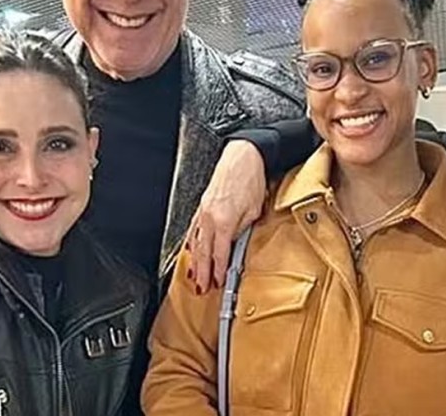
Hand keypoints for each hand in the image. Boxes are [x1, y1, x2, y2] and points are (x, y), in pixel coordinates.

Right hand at [186, 140, 267, 292]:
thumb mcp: (254, 209)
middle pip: (203, 251)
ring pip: (196, 242)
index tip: (218, 282)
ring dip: (195, 261)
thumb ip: (243, 229)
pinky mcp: (202, 205)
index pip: (219, 253)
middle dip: (202, 272)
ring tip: (193, 277)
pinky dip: (192, 243)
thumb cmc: (250, 178)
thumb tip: (236, 243)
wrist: (243, 155)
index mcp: (223, 221)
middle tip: (202, 288)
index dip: (218, 270)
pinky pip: (194, 229)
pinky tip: (191, 251)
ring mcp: (203, 211)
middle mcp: (210, 217)